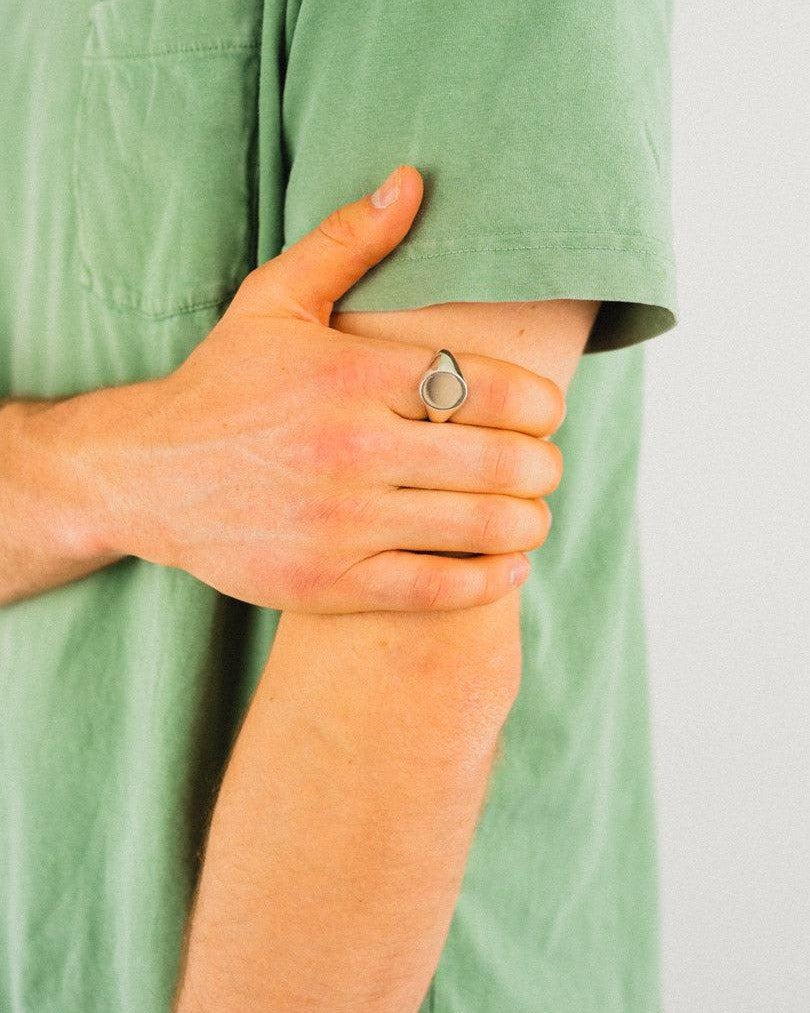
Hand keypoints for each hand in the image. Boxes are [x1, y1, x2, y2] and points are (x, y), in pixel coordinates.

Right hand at [88, 165, 564, 612]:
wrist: (148, 477)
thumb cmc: (224, 386)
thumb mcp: (274, 301)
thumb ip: (347, 242)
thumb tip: (412, 180)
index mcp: (351, 375)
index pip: (488, 388)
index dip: (540, 405)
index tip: (545, 412)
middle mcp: (351, 449)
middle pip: (500, 462)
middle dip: (543, 466)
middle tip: (543, 465)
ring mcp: (341, 522)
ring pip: (480, 527)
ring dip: (529, 521)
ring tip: (531, 512)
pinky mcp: (330, 582)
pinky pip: (438, 588)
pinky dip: (492, 578)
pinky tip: (510, 561)